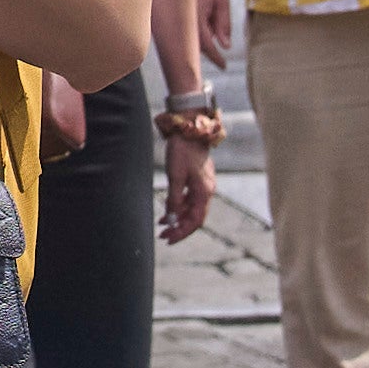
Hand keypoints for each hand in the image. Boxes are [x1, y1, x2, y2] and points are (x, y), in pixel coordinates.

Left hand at [157, 92, 223, 246]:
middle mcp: (206, 191)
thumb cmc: (183, 151)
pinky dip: (179, 206)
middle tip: (162, 235)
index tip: (168, 239)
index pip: (195, 221)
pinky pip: (189, 199)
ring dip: (177, 217)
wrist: (189, 128)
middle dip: (179, 228)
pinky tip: (168, 209)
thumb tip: (172, 219)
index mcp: (204, 192)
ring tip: (161, 223)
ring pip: (191, 208)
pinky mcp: (197, 179)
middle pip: (194, 217)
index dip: (182, 232)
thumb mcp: (175, 176)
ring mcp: (203, 185)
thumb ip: (174, 199)